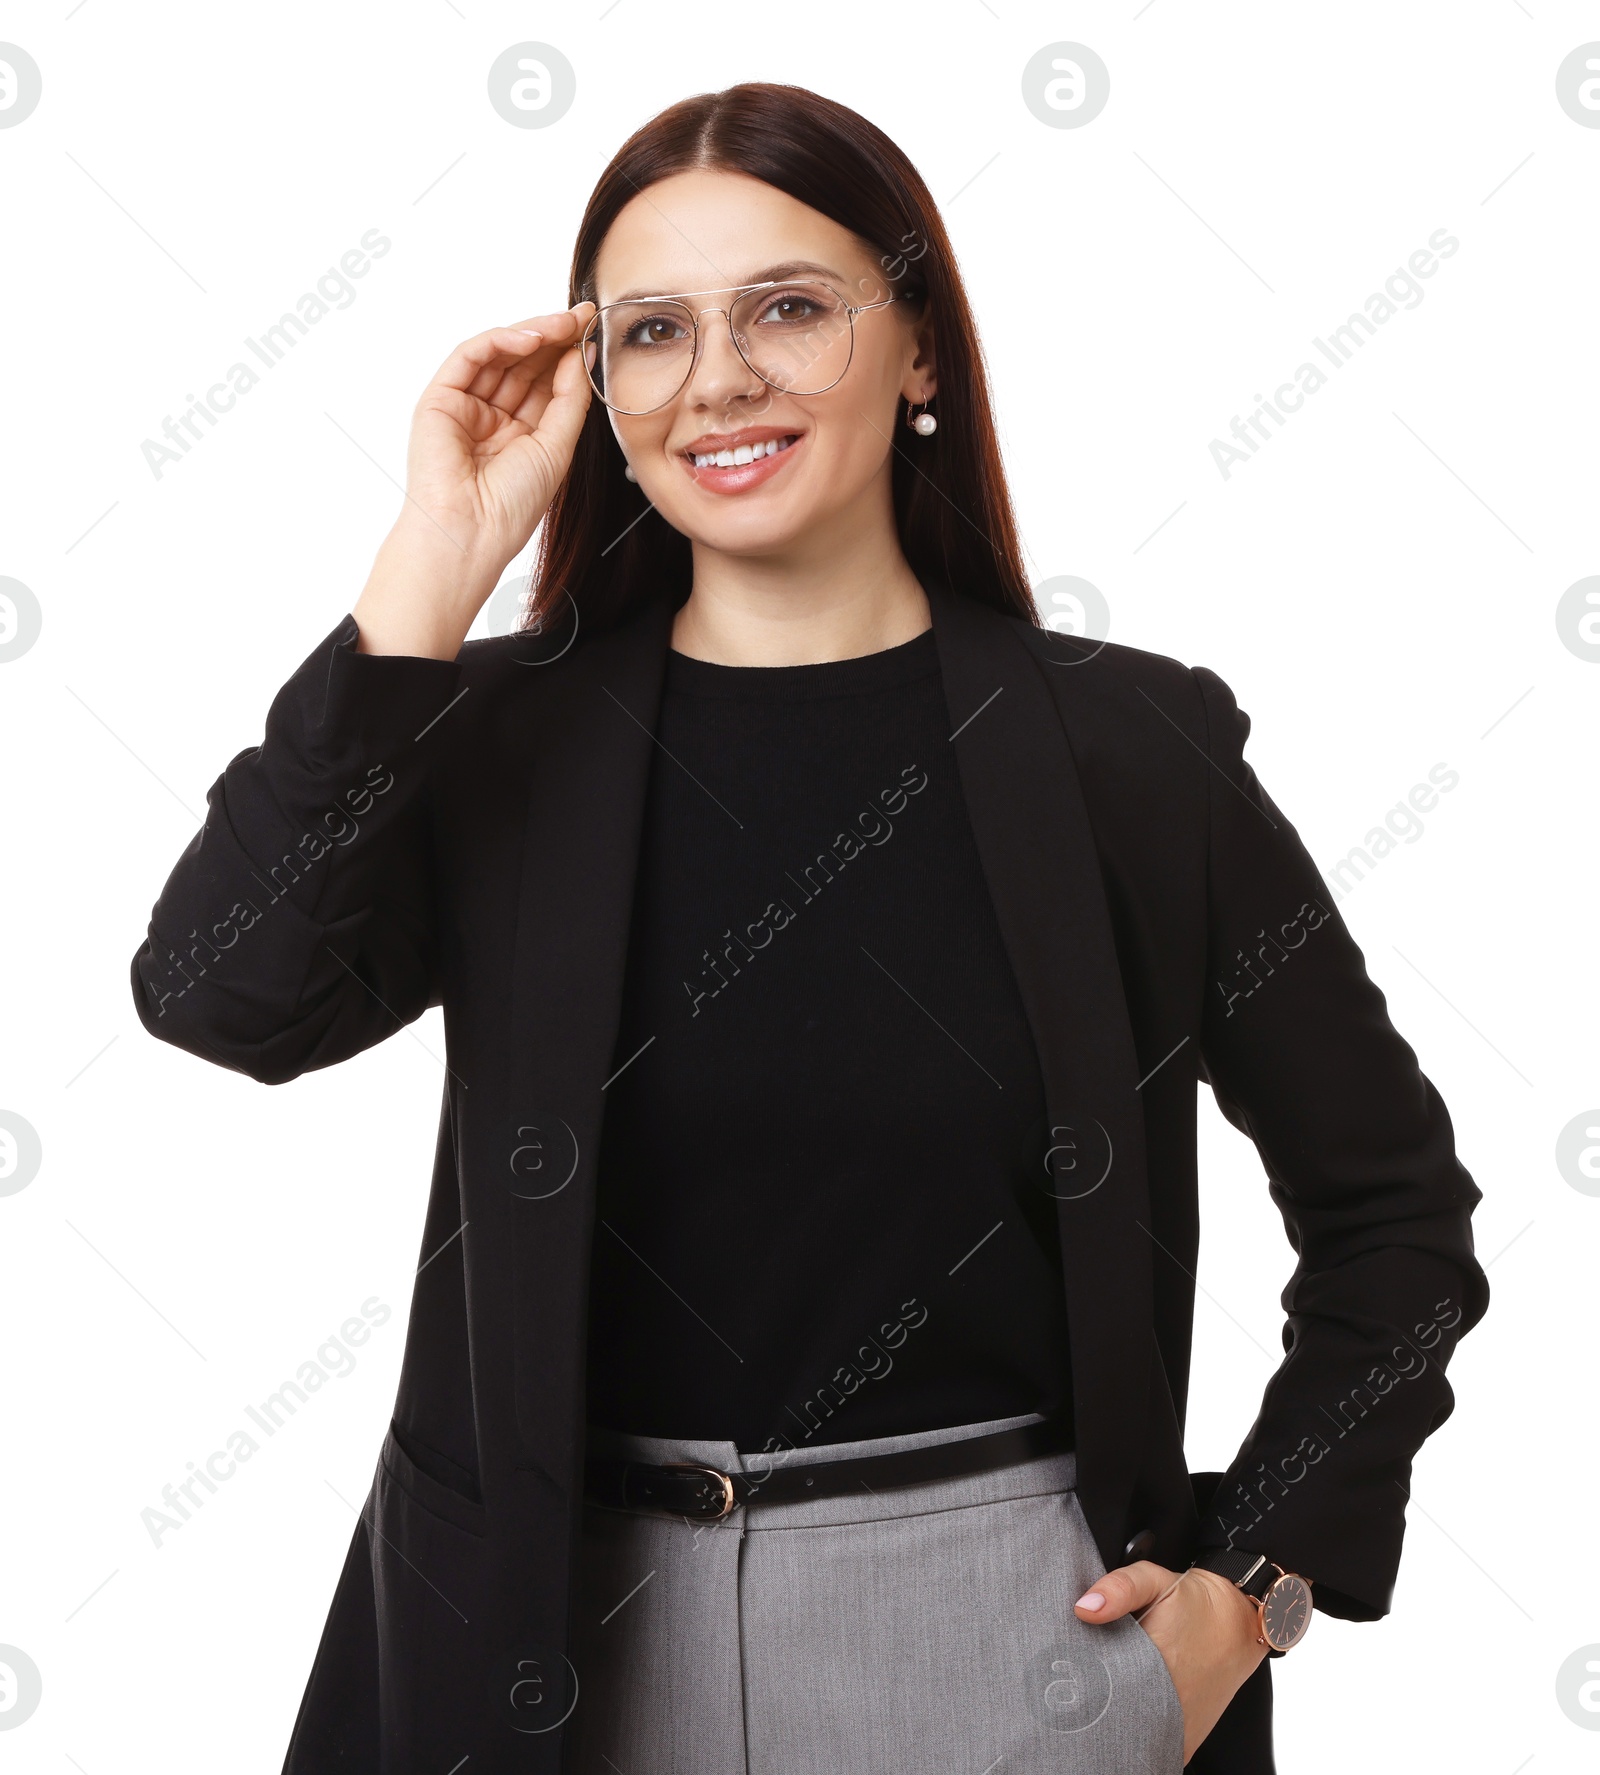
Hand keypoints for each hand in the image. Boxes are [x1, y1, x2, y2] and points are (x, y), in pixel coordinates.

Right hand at [353, 303, 595, 658]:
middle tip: (584, 315)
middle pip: (526, 363)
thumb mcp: (557, 446)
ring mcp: (465, 406)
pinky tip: (533, 336)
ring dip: (535, 333)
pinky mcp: (441, 399)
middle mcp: (492, 416)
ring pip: (501, 354)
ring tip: (565, 322)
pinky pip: (471, 356)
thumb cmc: (511, 506)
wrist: (472, 533)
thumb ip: (570, 399)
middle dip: (556, 337)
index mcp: (521, 433)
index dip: (570, 355)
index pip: (546, 382)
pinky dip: (503, 340)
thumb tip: (582, 354)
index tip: (595, 331)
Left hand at [1075, 1560, 1266, 1764]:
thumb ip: (1118, 1588)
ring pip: (1132, 1738)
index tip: (1065, 1675)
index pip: (1098, 1691)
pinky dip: (1135, 1736)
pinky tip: (1125, 1715)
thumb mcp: (1153, 1579)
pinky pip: (1152, 1747)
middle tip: (1079, 1686)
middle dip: (1092, 1705)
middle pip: (1111, 1719)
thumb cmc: (1192, 1601)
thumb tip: (1084, 1608)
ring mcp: (1177, 1729)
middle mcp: (1166, 1707)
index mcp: (1152, 1667)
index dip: (1078, 1684)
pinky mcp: (1185, 1741)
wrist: (1239, 1623)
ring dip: (1114, 1723)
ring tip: (1101, 1699)